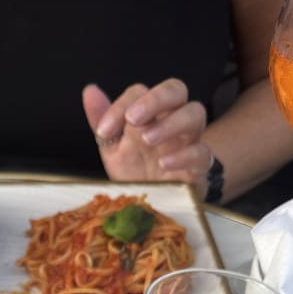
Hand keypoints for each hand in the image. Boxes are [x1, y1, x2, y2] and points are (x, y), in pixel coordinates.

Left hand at [82, 80, 213, 192]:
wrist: (154, 204)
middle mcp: (171, 120)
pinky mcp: (199, 166)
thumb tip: (90, 90)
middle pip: (176, 89)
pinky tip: (164, 164)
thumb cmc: (135, 172)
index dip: (121, 105)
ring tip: (148, 140)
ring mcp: (188, 140)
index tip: (103, 130)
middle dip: (155, 99)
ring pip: (195, 112)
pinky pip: (202, 152)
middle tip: (134, 119)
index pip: (140, 92)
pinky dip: (184, 155)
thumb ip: (102, 122)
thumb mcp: (113, 149)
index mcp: (149, 113)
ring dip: (171, 123)